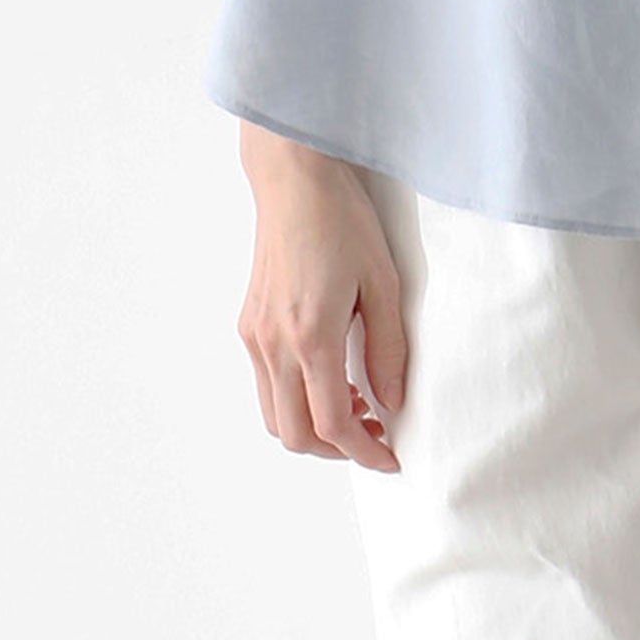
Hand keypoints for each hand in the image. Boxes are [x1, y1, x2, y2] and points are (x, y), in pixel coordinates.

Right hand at [236, 136, 406, 471]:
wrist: (294, 181)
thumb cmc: (342, 222)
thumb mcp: (383, 282)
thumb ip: (388, 347)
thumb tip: (392, 401)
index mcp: (311, 337)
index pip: (333, 424)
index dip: (363, 453)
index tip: (390, 458)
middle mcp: (274, 344)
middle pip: (296, 434)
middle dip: (337, 450)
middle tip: (375, 436)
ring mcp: (255, 336)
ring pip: (274, 416)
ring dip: (313, 428)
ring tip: (356, 408)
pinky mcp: (248, 325)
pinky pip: (265, 386)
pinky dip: (294, 401)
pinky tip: (328, 379)